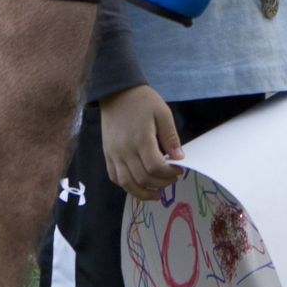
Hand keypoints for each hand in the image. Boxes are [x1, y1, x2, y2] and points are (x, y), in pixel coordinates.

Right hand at [101, 85, 184, 200]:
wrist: (116, 92)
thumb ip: (170, 136)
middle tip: (172, 180)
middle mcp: (125, 150)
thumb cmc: (142, 100)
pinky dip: (126, 185)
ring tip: (156, 194)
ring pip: (126, 183)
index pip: (155, 167)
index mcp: (141, 139)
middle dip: (160, 183)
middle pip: (142, 178)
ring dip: (143, 193)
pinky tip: (138, 185)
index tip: (179, 170)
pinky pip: (114, 177)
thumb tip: (179, 157)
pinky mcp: (107, 154)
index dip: (169, 173)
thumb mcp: (162, 112)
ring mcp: (114, 154)